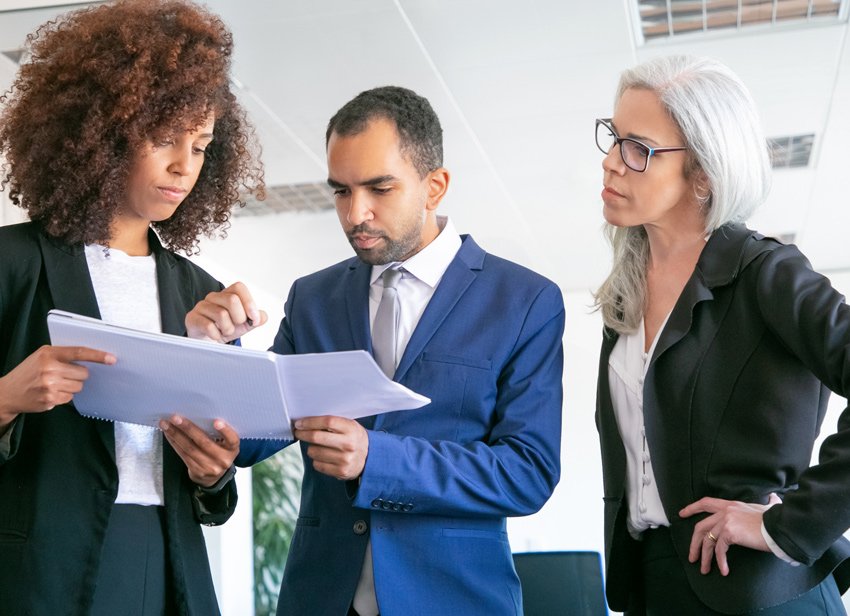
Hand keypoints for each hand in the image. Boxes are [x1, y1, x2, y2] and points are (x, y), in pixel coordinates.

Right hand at [0, 345, 115, 427]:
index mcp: (48, 353)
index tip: (111, 358)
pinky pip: (71, 398)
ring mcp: (49, 385)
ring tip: (56, 384)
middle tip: (64, 375)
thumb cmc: (28, 372)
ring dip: (72, 386)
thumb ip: (62, 355)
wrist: (8, 393)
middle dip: (78, 375)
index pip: (79, 352)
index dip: (98, 355)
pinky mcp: (50, 399)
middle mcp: (49, 368)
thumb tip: (91, 359)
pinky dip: (64, 396)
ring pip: (79, 386)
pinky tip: (51, 392)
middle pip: (83, 373)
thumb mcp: (41, 356)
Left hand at [160, 415, 239, 486]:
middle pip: (204, 442)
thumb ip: (218, 433)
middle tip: (175, 418)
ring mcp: (210, 467)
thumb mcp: (225, 444)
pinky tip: (169, 434)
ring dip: (175, 435)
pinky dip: (174, 443)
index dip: (225, 431)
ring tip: (166, 424)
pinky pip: (183, 455)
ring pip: (190, 448)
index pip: (232, 439)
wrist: (213, 477)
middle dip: (188, 428)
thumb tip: (197, 415)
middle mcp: (223, 459)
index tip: (216, 421)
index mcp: (232, 449)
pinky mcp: (197, 471)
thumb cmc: (218, 452)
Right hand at [185, 281, 267, 342]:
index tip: (254, 319)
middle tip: (236, 326)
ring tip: (225, 332)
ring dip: (228, 329)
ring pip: (221, 314)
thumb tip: (263, 317)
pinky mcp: (192, 318)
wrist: (208, 342)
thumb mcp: (245, 324)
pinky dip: (216, 335)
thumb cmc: (226, 329)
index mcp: (227, 294)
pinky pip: (208, 326)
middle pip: (232, 300)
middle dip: (239, 318)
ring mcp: (201, 306)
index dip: (249, 302)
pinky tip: (215, 336)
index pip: (239, 287)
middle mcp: (213, 297)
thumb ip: (256, 319)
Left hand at [293, 416, 368, 480]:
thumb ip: (333, 423)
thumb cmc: (354, 438)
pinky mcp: (341, 471)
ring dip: (311, 448)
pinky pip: (317, 465)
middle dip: (303, 434)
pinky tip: (324, 457)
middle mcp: (348, 444)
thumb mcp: (349, 426)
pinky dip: (316, 460)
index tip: (299, 423)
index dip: (310, 422)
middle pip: (317, 437)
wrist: (371, 458)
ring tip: (317, 446)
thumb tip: (307, 421)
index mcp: (351, 429)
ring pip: (314, 452)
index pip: (327, 421)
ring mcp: (345, 459)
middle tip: (298, 432)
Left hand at [679, 493, 781, 575]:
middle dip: (694, 543)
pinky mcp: (730, 532)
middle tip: (692, 557)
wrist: (783, 527)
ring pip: (707, 540)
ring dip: (704, 557)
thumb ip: (769, 503)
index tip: (682, 514)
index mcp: (731, 504)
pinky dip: (720, 562)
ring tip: (704, 569)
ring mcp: (726, 521)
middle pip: (701, 526)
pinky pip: (719, 550)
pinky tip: (724, 570)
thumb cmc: (778, 520)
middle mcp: (726, 511)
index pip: (706, 502)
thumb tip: (775, 498)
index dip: (692, 508)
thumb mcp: (768, 508)